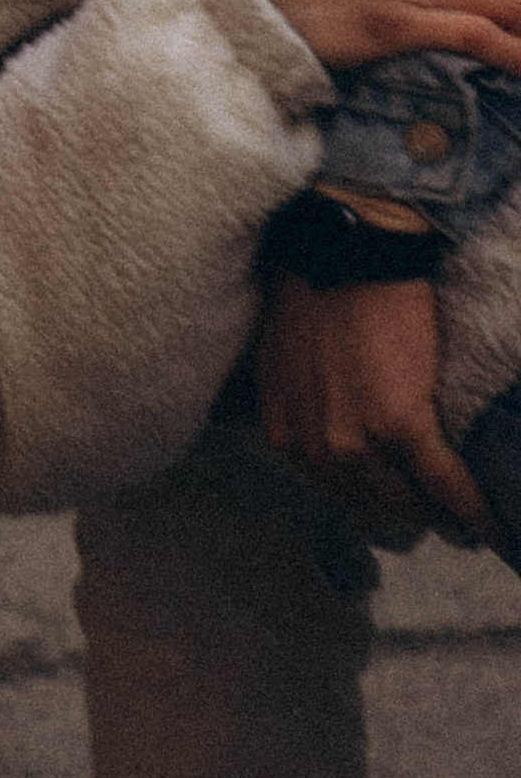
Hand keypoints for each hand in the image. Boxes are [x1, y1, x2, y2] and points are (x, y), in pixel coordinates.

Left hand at [256, 270, 487, 542]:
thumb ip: (304, 404)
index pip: (333, 491)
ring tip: (465, 525)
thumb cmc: (318, 290)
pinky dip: (471, 508)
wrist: (346, 252)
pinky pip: (443, 480)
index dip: (370, 506)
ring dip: (439, 518)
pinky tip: (490, 525)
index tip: (396, 515)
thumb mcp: (288, 361)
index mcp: (286, 433)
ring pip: (406, 499)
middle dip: (405, 516)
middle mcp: (315, 447)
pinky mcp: (400, 424)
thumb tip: (330, 423)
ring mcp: (356, 439)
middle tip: (439, 524)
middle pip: (370, 503)